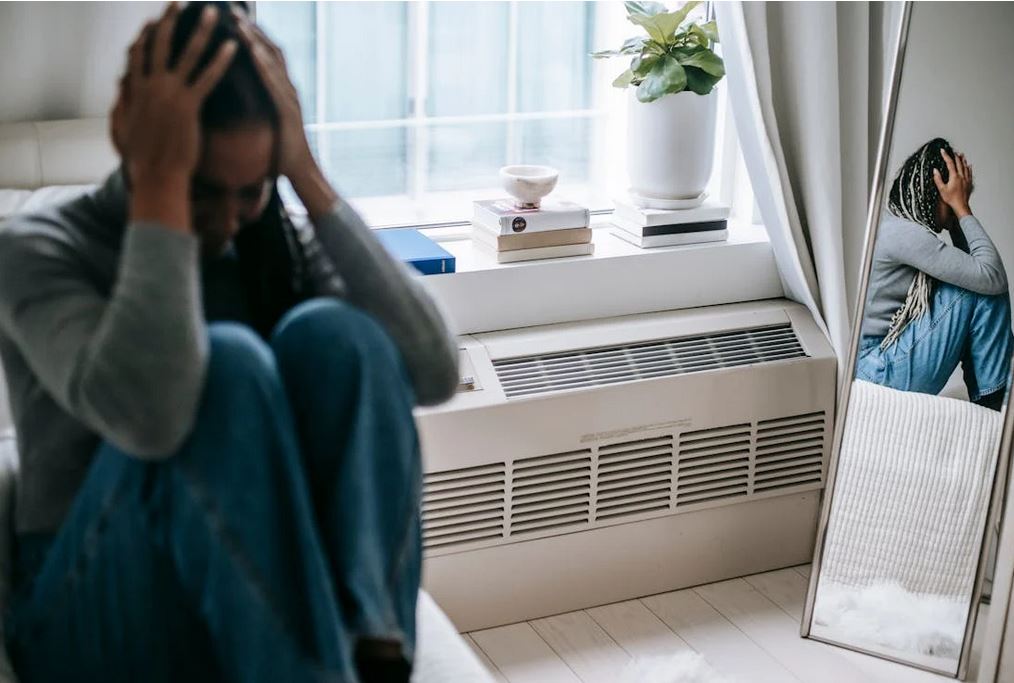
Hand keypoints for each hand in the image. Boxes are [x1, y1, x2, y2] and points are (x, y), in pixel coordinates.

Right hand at [112, 3, 236, 228]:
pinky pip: (208, 77)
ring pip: (187, 54)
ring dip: (201, 30)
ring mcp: (169, 94)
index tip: (153, 21)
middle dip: (169, 20)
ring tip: (213, 13)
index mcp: (135, 91)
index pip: (138, 55)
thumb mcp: (123, 129)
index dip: (146, 36)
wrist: (156, 176)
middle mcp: (150, 86)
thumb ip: (122, 106)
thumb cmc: (141, 160)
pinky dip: (220, 60)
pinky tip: (233, 46)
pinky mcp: (188, 106)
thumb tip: (119, 92)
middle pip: (160, 44)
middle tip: (179, 1)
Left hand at [233, 10, 337, 217]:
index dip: (250, 34)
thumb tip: (234, 102)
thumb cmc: (280, 153)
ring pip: (272, 62)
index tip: (231, 17)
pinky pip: (275, 84)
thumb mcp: (263, 125)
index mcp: (280, 91)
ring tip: (238, 22)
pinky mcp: (288, 111)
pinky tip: (252, 52)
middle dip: (250, 28)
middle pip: (269, 50)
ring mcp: (290, 99)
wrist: (301, 173)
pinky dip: (264, 66)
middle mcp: (287, 89)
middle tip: (230, 8)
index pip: (265, 55)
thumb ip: (254, 109)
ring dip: (255, 40)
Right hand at [933, 148, 973, 219]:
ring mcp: (966, 179)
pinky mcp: (969, 183)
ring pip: (965, 167)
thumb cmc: (951, 199)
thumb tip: (935, 170)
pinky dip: (969, 168)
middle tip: (953, 151)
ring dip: (963, 160)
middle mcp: (961, 176)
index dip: (946, 156)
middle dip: (955, 156)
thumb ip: (938, 179)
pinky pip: (970, 172)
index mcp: (954, 176)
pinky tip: (969, 165)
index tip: (943, 151)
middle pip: (959, 163)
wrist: (960, 205)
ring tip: (961, 155)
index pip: (950, 163)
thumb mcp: (941, 189)